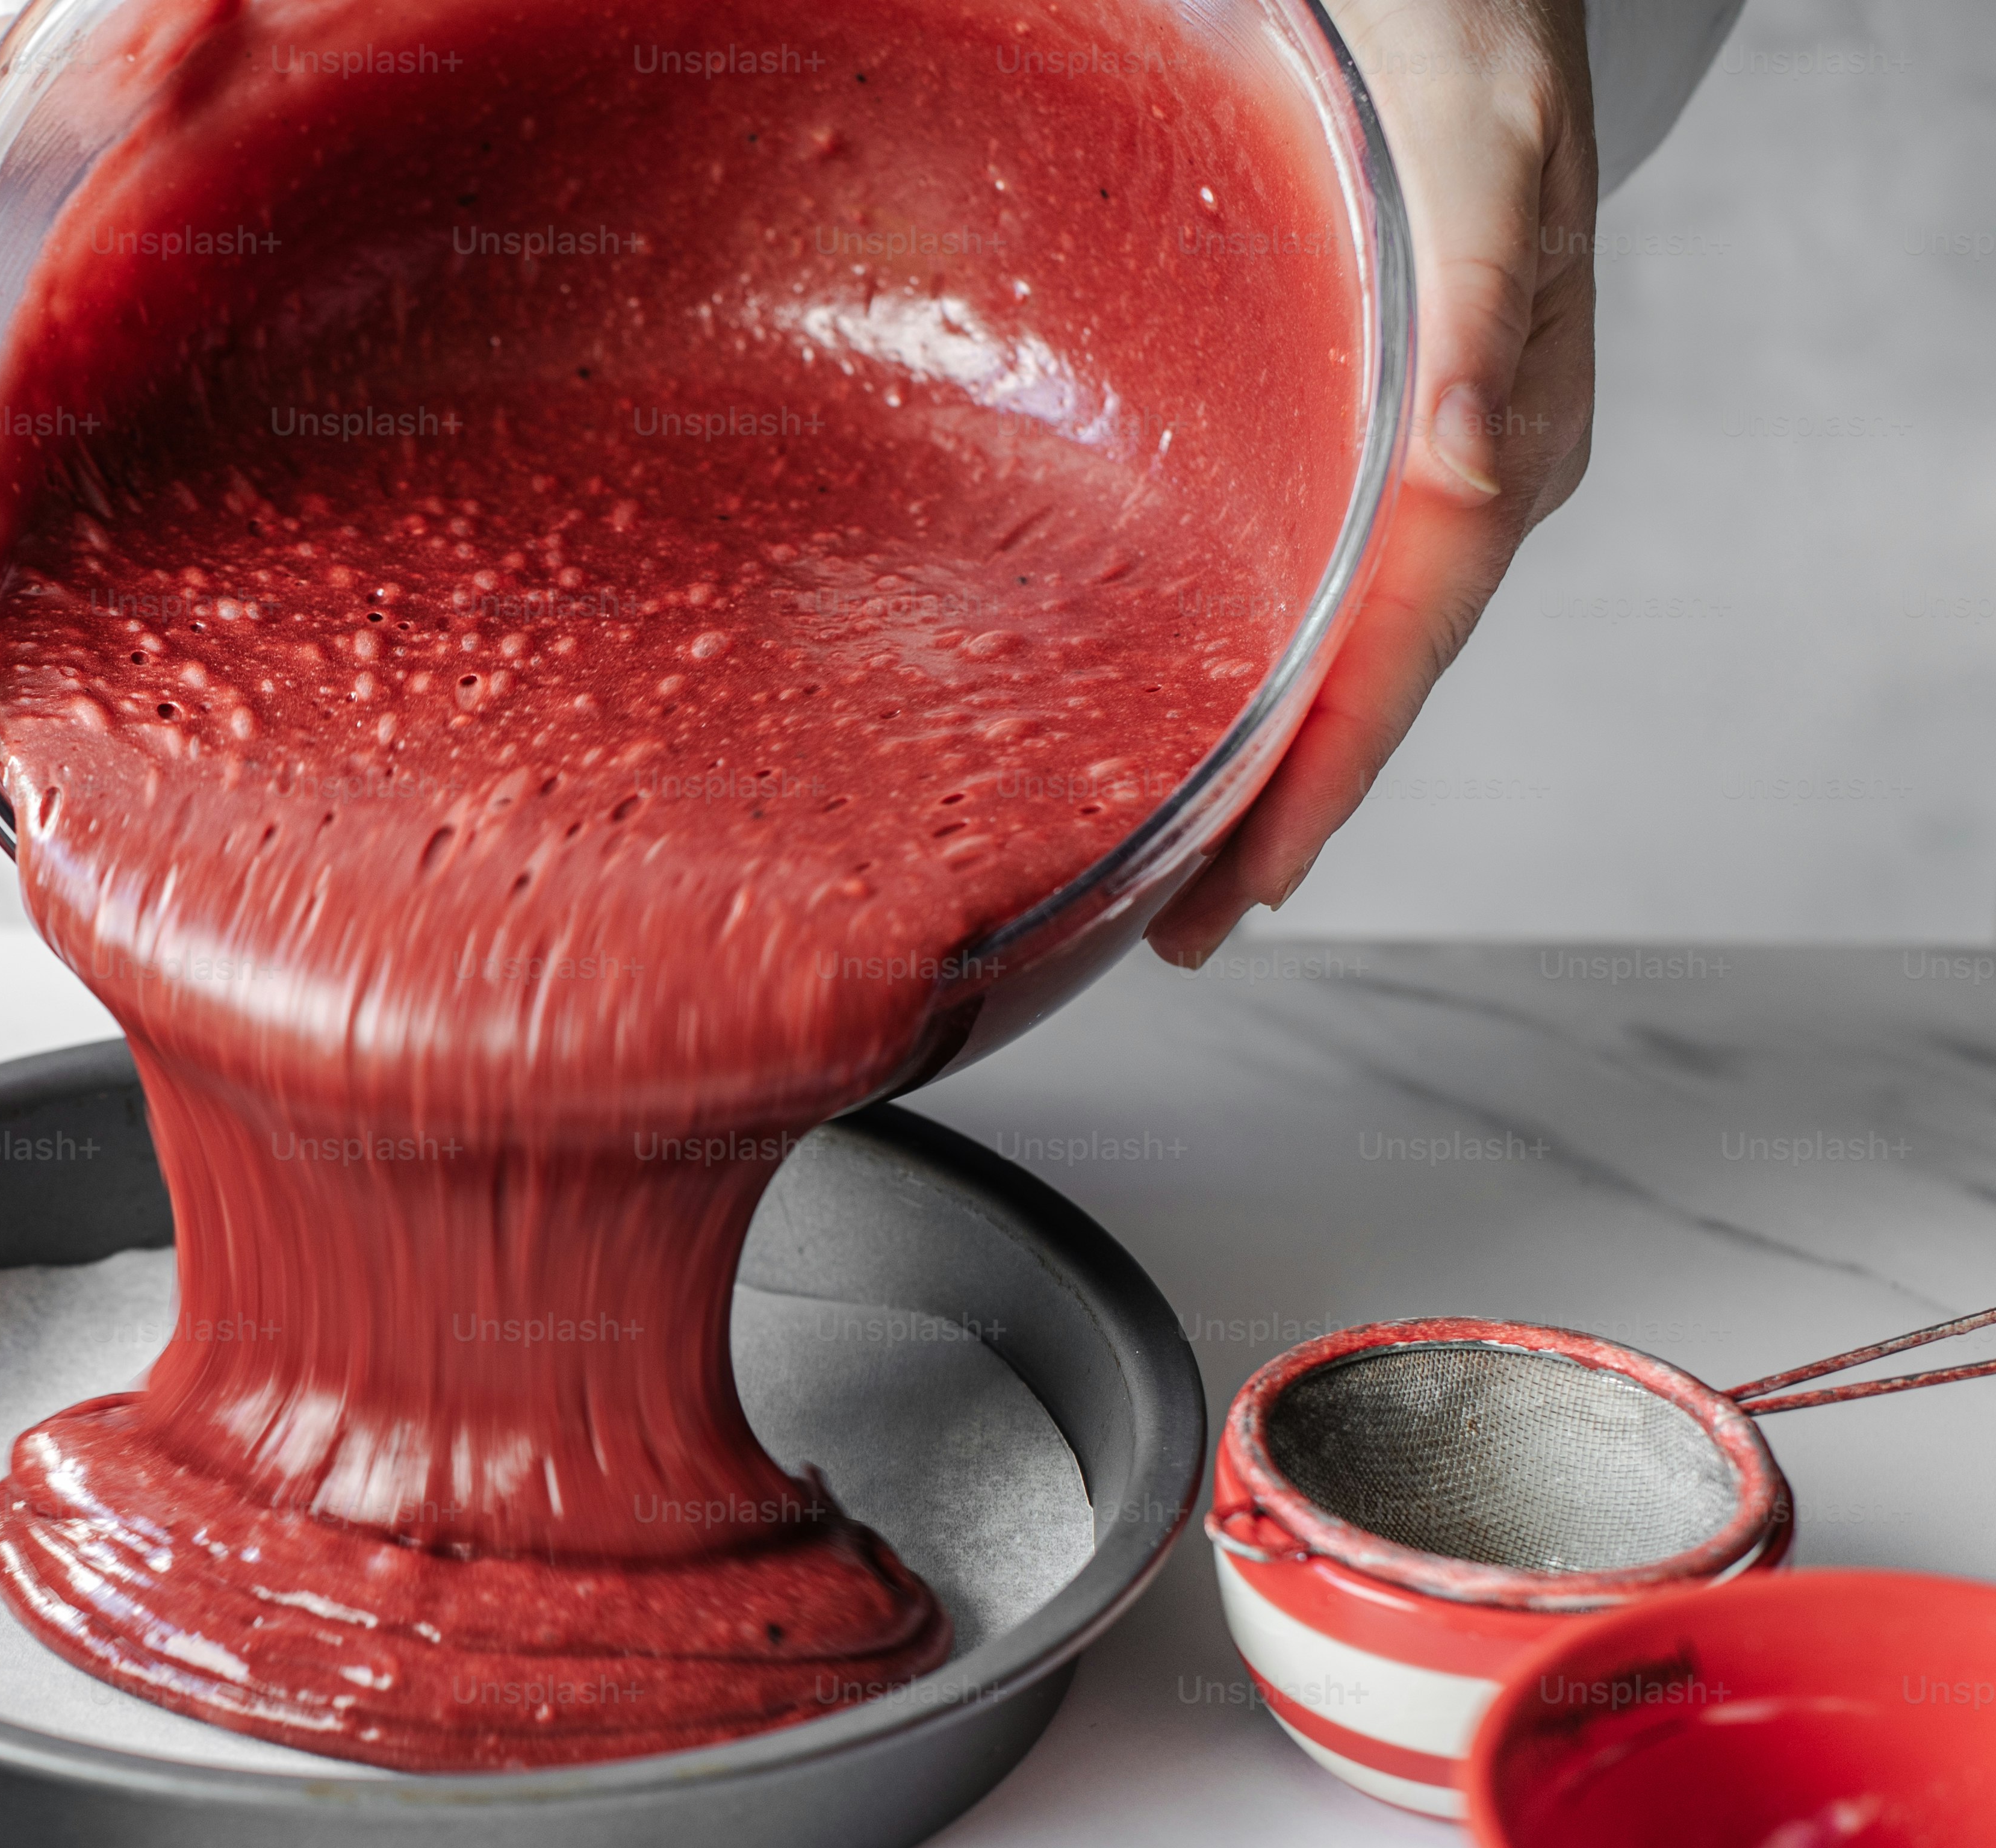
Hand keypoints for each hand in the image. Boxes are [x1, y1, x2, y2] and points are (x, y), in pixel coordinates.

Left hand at [1148, 0, 1598, 965]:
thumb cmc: (1445, 9)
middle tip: (1190, 924)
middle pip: (1382, 649)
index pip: (1415, 607)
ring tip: (1188, 877)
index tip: (1264, 867)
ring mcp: (1441, 422)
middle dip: (1292, 801)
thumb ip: (1482, 306)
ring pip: (1360, 625)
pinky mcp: (1388, 411)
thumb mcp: (1470, 138)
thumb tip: (1466, 473)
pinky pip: (1338, 569)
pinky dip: (1281, 670)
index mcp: (1492, 374)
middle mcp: (1478, 422)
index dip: (1337, 754)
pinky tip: (1218, 726)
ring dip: (1281, 757)